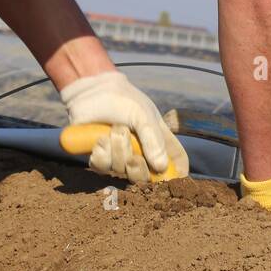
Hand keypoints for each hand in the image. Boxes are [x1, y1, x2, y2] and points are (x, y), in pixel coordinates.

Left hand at [59, 71, 189, 181]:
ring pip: (121, 171)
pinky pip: (102, 167)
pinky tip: (101, 139)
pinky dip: (102, 153)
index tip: (175, 180)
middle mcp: (141, 151)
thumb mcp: (143, 116)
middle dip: (139, 170)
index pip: (176, 161)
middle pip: (146, 177)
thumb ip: (153, 140)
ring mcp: (119, 156)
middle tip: (133, 158)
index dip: (178, 173)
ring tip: (114, 130)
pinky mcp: (99, 157)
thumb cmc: (122, 100)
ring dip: (118, 151)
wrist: (91, 91)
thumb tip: (161, 167)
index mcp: (158, 139)